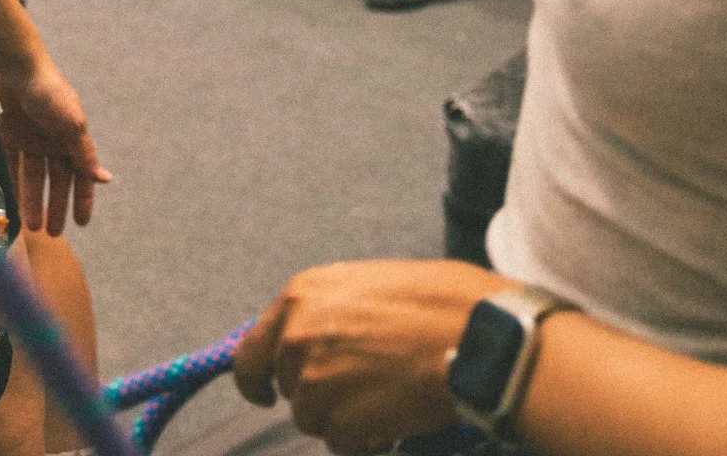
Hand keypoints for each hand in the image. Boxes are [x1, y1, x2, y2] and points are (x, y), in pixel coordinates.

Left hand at [0, 54, 111, 233]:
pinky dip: (14, 183)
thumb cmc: (49, 91)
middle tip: (54, 233)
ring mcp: (32, 139)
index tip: (82, 223)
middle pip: (57, 181)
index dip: (83, 198)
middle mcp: (54, 141)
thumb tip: (103, 179)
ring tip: (33, 227)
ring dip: (34, 201)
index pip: (81, 175)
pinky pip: (13, 165)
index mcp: (72, 138)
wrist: (16, 67)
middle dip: (57, 206)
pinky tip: (13, 203)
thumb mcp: (72, 123)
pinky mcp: (10, 135)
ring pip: (35, 178)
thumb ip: (84, 153)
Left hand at [234, 260, 503, 453]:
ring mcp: (314, 381)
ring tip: (388, 394)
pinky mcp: (337, 421)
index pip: (251, 351)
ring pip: (313, 420)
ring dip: (345, 417)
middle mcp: (296, 336)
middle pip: (290, 389)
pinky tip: (395, 413)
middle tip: (366, 383)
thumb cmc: (437, 303)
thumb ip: (328, 312)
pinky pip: (341, 443)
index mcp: (301, 295)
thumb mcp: (367, 285)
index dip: (258, 377)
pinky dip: (365, 438)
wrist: (475, 334)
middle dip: (320, 394)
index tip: (266, 393)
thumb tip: (311, 341)